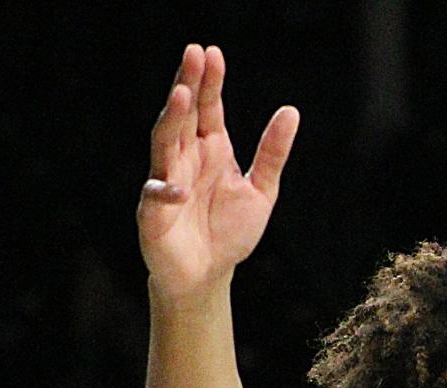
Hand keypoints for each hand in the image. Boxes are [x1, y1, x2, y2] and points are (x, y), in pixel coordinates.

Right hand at [139, 44, 299, 299]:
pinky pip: (157, 197)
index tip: (213, 53)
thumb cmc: (229, 232)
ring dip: (172, 121)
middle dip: (188, 84)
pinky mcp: (154, 213)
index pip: (208, 107)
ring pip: (165, 144)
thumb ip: (272, 154)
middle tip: (193, 53)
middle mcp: (185, 158)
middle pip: (184, 115)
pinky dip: (165, 192)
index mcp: (210, 149)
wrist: (207, 276)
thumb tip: (291, 111)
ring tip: (181, 95)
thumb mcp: (261, 192)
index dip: (210, 82)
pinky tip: (180, 190)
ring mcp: (166, 182)